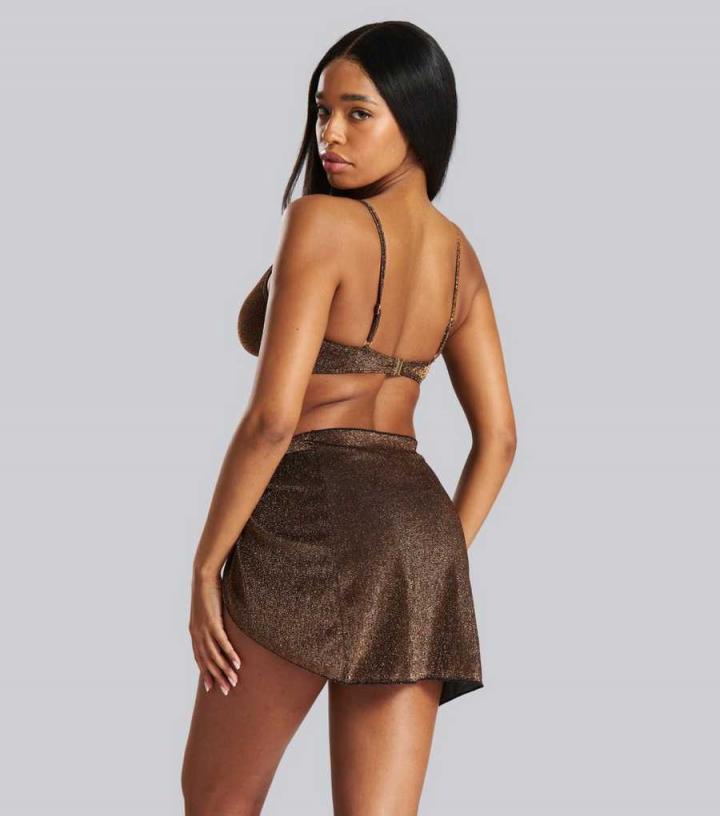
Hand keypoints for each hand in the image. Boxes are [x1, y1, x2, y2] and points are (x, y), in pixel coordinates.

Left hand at [188, 570, 241, 694]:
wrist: (202, 577)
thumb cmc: (207, 591)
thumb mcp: (207, 610)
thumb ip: (211, 621)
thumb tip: (218, 626)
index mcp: (194, 632)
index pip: (199, 658)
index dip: (205, 673)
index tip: (211, 687)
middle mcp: (197, 634)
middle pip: (207, 661)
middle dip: (216, 677)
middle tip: (226, 691)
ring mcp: (204, 629)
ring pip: (214, 655)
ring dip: (224, 670)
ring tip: (234, 681)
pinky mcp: (213, 622)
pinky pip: (222, 643)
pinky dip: (229, 654)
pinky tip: (237, 663)